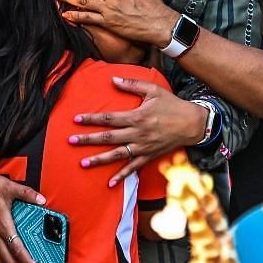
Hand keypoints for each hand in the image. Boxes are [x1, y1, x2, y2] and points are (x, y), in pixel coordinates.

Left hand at [69, 77, 207, 185]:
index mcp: (137, 116)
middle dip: (88, 139)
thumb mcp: (153, 89)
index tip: (76, 119)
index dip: (92, 119)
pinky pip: (133, 168)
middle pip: (108, 138)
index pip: (109, 118)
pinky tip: (110, 183)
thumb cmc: (172, 104)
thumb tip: (113, 79)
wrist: (192, 123)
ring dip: (99, 160)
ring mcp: (142, 147)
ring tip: (83, 163)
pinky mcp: (148, 156)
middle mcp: (137, 134)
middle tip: (71, 141)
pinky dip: (122, 176)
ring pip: (117, 155)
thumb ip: (132, 84)